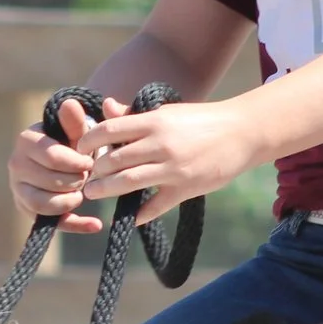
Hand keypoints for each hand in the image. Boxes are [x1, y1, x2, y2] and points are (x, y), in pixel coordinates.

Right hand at [8, 95, 123, 234]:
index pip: (52, 157)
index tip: (90, 161)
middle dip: (75, 180)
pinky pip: (50, 223)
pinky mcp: (27, 208)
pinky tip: (95, 224)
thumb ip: (74, 120)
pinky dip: (74, 225)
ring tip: (83, 192)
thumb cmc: (71, 140)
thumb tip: (70, 105)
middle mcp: (15, 164)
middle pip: (50, 181)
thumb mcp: (75, 129)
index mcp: (26, 140)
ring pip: (44, 204)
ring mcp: (18, 189)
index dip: (76, 162)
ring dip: (71, 200)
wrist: (64, 155)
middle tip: (87, 175)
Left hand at [73, 97, 260, 223]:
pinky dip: (140, 214)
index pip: (109, 130)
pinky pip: (156, 206)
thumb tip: (105, 106)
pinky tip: (130, 217)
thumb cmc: (201, 120)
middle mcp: (161, 145)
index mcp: (154, 122)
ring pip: (128, 183)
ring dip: (106, 191)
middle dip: (94, 171)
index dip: (88, 141)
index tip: (80, 149)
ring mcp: (173, 169)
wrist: (242, 132)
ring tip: (93, 193)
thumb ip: (135, 114)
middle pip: (114, 160)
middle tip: (85, 176)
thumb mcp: (167, 111)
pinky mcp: (186, 189)